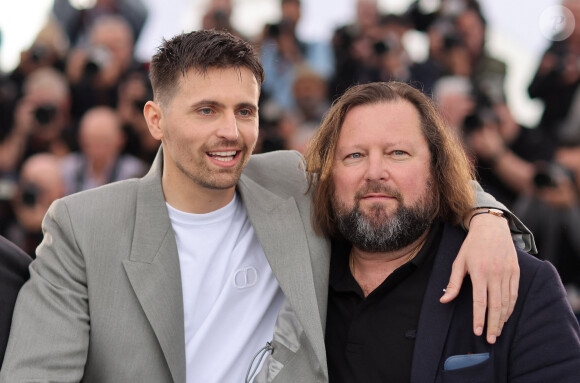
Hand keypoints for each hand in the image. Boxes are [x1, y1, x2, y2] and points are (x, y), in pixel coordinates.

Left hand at [440, 212, 518, 343]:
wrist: (492, 228)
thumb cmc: (471, 246)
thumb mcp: (458, 262)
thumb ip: (453, 283)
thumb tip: (443, 300)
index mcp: (479, 272)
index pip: (480, 301)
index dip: (479, 318)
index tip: (478, 331)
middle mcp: (495, 274)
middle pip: (496, 305)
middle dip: (493, 324)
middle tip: (491, 339)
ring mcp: (507, 272)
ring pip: (507, 301)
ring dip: (503, 319)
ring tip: (498, 332)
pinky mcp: (515, 271)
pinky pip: (515, 293)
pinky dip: (511, 307)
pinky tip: (506, 316)